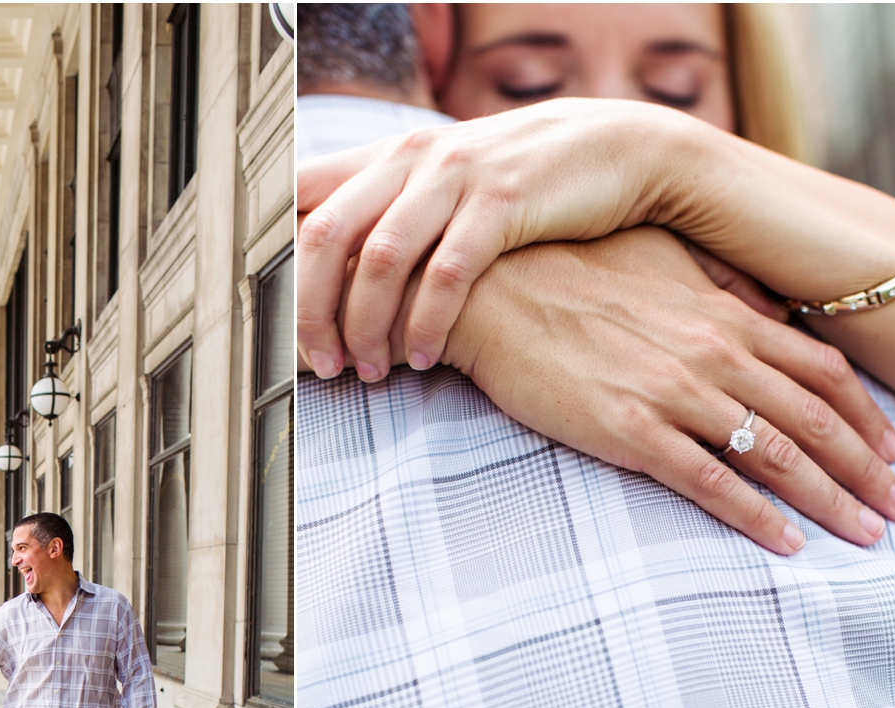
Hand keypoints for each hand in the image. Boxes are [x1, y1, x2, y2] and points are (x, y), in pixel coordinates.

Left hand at [297, 97, 691, 377]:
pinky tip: (425, 361)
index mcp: (387, 157)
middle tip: (321, 364)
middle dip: (312, 309)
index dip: (278, 263)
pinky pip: (447, 273)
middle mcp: (411, 160)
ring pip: (379, 257)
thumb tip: (332, 270)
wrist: (618, 148)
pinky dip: (427, 324)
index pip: (302, 200)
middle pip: (325, 235)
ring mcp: (456, 177)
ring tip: (369, 371)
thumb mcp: (445, 184)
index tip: (277, 322)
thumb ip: (390, 213)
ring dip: (366, 325)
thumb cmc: (520, 185)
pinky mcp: (503, 203)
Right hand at [429, 228, 894, 552]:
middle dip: (867, 471)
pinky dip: (757, 516)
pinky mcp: (630, 430)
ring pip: (777, 455)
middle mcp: (715, 353)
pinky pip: (710, 483)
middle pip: (817, 421)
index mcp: (726, 315)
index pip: (825, 372)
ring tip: (865, 536)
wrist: (492, 289)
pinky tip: (786, 544)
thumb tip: (764, 309)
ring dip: (830, 500)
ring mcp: (675, 393)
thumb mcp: (659, 262)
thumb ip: (718, 288)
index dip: (868, 418)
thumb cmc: (570, 271)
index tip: (892, 454)